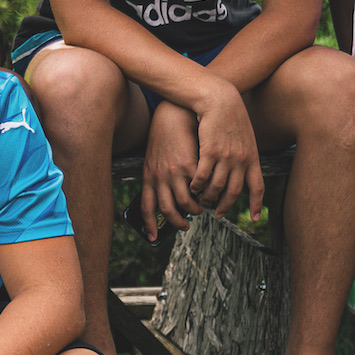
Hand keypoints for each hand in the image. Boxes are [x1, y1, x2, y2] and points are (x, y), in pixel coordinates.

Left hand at [139, 105, 202, 239]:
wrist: (172, 115)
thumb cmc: (163, 136)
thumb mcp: (154, 158)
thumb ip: (156, 176)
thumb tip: (163, 194)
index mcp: (148, 176)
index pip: (146, 207)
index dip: (149, 225)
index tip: (152, 238)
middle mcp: (160, 177)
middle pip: (167, 210)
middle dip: (177, 222)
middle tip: (185, 226)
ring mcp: (174, 172)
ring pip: (185, 202)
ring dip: (194, 210)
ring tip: (201, 208)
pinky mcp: (189, 165)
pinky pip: (197, 188)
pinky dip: (203, 194)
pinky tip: (208, 193)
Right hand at [191, 84, 263, 220]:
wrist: (220, 98)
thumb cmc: (231, 115)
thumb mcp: (245, 136)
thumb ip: (245, 153)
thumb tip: (243, 167)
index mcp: (252, 157)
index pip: (258, 186)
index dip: (257, 203)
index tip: (255, 217)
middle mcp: (241, 160)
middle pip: (234, 192)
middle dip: (225, 206)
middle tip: (217, 213)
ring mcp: (226, 156)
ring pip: (217, 186)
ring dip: (208, 196)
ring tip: (202, 200)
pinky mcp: (209, 151)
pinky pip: (202, 175)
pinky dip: (197, 184)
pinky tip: (192, 187)